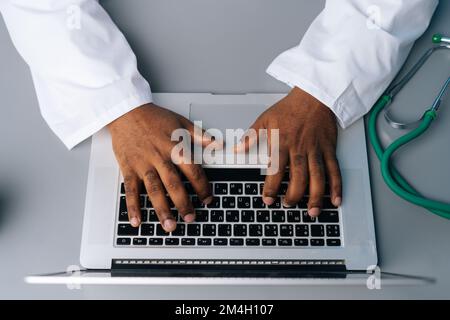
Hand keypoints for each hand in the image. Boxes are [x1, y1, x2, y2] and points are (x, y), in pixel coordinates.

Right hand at [108, 103, 213, 230]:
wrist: (126, 111)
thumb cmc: (153, 117)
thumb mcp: (180, 122)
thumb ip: (199, 135)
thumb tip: (217, 143)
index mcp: (174, 148)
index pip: (192, 171)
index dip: (202, 187)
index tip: (208, 199)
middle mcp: (159, 158)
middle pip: (174, 184)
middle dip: (183, 204)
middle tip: (190, 219)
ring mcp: (143, 165)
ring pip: (154, 190)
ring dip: (161, 209)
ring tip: (169, 226)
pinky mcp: (128, 169)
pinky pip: (130, 190)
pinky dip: (133, 207)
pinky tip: (137, 221)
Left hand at [238, 87, 341, 216]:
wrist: (315, 95)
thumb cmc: (290, 107)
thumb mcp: (265, 119)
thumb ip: (251, 136)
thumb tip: (238, 148)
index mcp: (283, 143)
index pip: (276, 170)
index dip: (271, 187)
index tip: (268, 199)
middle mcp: (300, 149)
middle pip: (298, 178)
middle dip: (293, 196)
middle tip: (288, 205)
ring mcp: (316, 151)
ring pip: (318, 178)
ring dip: (315, 197)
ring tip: (312, 211)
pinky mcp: (329, 150)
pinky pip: (334, 170)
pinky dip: (336, 186)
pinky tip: (335, 199)